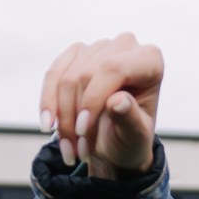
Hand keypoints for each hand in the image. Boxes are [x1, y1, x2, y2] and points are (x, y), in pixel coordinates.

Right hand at [40, 34, 164, 178]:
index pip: (113, 68)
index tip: (83, 131)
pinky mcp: (76, 53)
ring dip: (62, 118)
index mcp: (150, 60)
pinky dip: (48, 103)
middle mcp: (125, 46)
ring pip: (66, 79)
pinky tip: (48, 126)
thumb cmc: (131, 138)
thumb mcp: (136, 137)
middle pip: (85, 75)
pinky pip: (53, 75)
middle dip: (76, 116)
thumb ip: (130, 119)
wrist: (116, 143)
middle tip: (80, 151)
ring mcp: (99, 48)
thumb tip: (117, 101)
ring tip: (71, 148)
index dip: (93, 99)